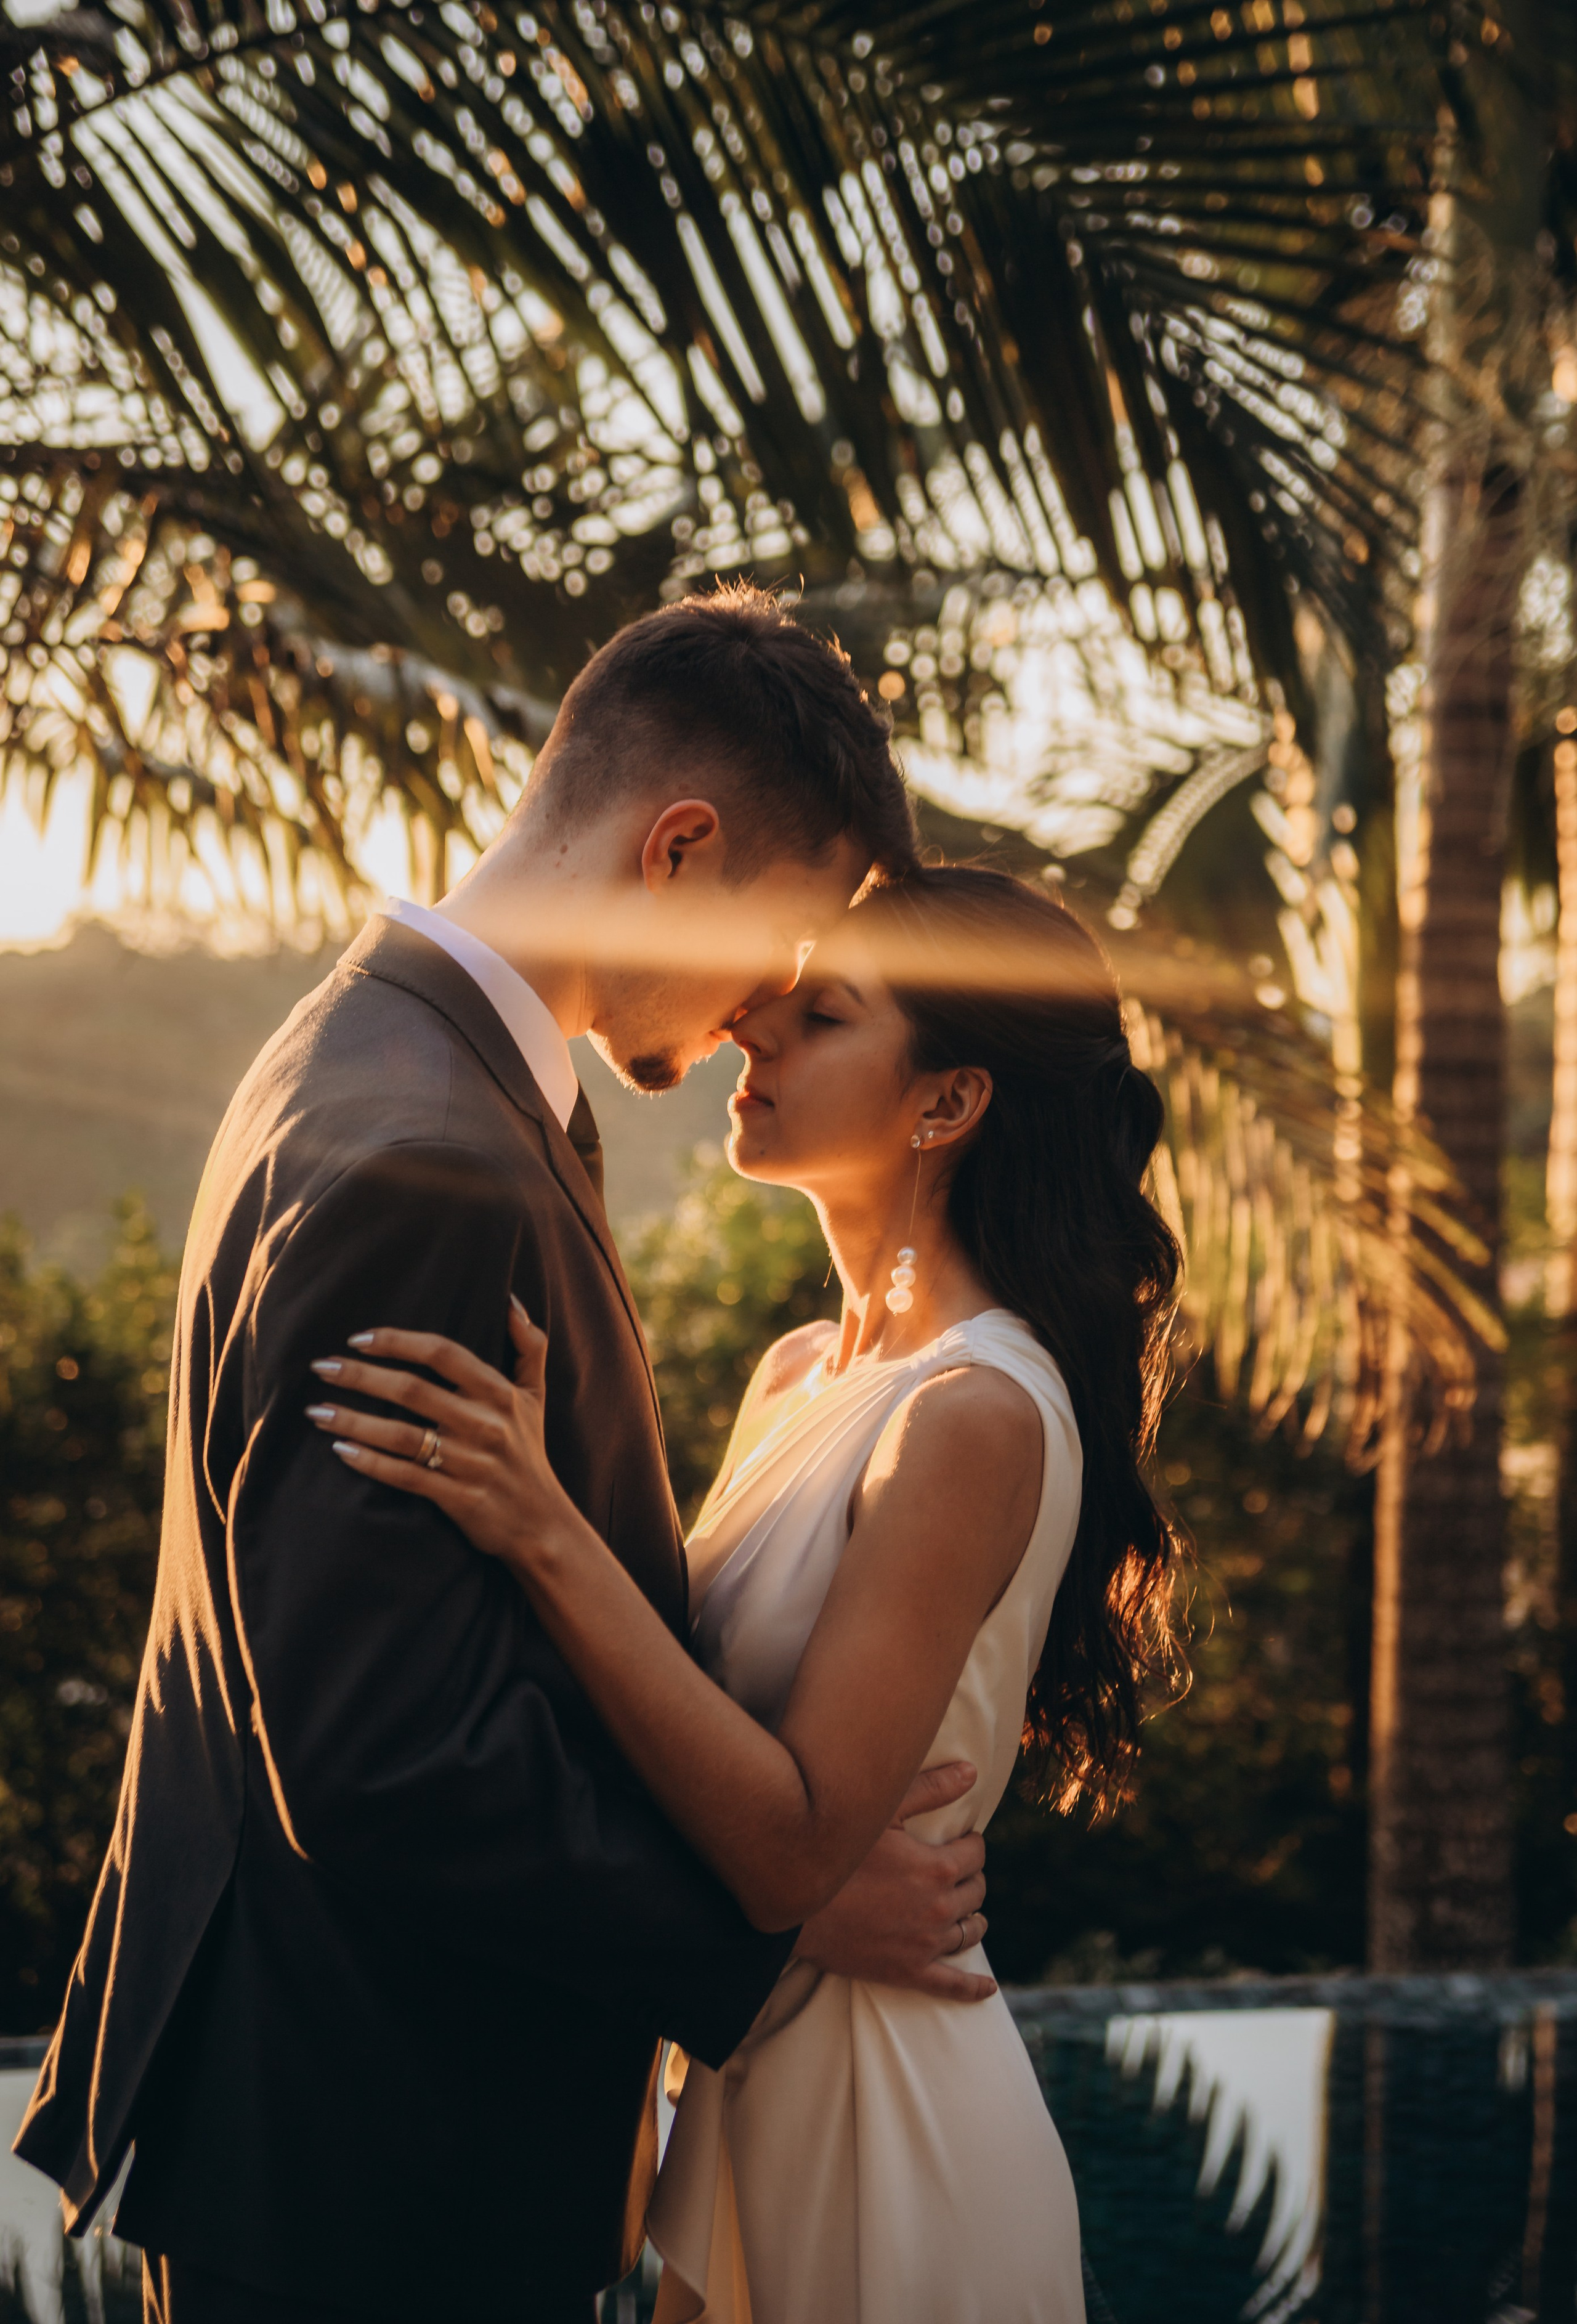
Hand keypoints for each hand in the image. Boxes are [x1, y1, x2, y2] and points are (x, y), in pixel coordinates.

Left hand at [305, 1300, 582, 1572]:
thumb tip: (509, 1300)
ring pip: (401, 1435)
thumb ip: (529, 1345)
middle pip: (412, 1390)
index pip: (443, 1354)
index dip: (398, 1342)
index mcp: (500, 1394)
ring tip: (317, 1410)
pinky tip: (340, 1450)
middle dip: (360, 1376)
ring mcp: (470, 1463)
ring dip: (354, 1420)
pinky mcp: (458, 1498)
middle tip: (321, 1367)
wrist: (542, 1525)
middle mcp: (485, 1425)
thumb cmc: (530, 1453)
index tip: (358, 1338)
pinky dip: (370, 1462)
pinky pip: (405, 1476)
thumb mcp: (536, 1396)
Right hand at [792, 1762, 994, 2002]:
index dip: (969, 1843)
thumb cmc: (838, 1852)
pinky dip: (972, 1988)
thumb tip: (971, 1772)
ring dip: (971, 1918)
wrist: (796, 1903)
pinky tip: (986, 1988)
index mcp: (937, 1867)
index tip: (958, 1839)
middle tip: (955, 1869)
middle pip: (975, 1891)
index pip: (975, 1853)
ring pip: (969, 1932)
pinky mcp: (908, 1972)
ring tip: (964, 1910)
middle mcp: (938, 1908)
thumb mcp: (883, 1812)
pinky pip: (951, 1985)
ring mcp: (925, 1944)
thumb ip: (931, 1789)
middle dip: (969, 1877)